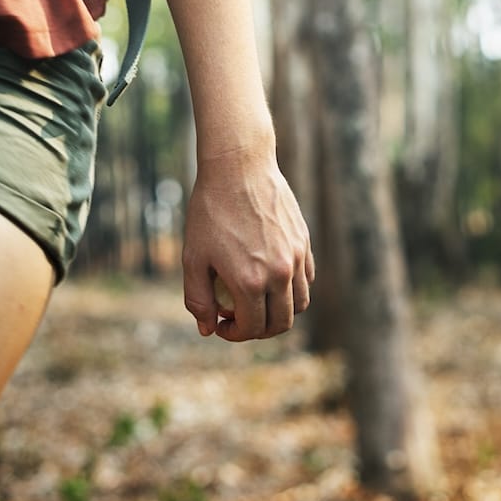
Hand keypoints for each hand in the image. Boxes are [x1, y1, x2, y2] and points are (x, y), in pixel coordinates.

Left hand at [181, 147, 313, 340]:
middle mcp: (279, 273)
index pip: (252, 328)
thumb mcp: (193, 256)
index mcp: (250, 281)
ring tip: (257, 300)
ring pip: (300, 303)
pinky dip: (293, 288)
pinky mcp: (303, 241)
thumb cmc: (211, 209)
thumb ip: (197, 298)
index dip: (234, 333)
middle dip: (259, 330)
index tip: (222, 323)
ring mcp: (295, 256)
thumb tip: (207, 329)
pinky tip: (271, 277)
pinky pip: (307, 278)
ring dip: (280, 311)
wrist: (238, 167)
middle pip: (281, 323)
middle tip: (240, 318)